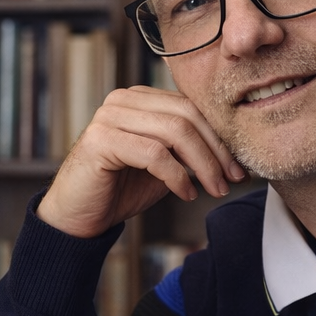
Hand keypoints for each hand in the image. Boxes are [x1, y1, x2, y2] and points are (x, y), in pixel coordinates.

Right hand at [38, 86, 244, 238]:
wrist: (78, 217)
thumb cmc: (119, 190)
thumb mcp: (162, 165)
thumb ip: (186, 149)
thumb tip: (231, 153)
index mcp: (138, 98)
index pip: (190, 107)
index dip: (219, 137)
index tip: (237, 168)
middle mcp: (122, 100)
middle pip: (186, 115)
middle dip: (216, 150)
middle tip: (231, 180)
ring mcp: (109, 117)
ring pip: (174, 132)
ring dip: (202, 165)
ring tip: (213, 189)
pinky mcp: (101, 140)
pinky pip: (154, 153)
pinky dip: (177, 176)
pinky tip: (186, 193)